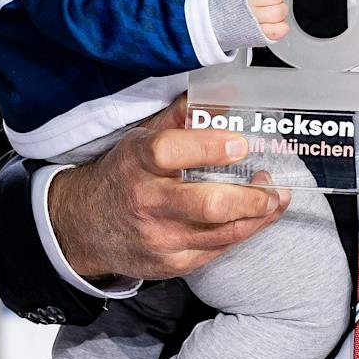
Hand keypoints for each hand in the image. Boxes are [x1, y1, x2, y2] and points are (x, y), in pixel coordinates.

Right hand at [45, 97, 289, 282]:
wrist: (84, 227)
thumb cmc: (124, 176)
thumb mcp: (142, 139)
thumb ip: (183, 117)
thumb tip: (225, 94)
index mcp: (137, 163)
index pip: (170, 152)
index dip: (210, 147)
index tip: (241, 144)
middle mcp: (147, 202)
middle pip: (209, 204)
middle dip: (251, 197)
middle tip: (271, 184)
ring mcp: (159, 238)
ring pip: (222, 232)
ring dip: (258, 216)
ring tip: (274, 199)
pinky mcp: (170, 264)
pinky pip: (218, 250)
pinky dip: (242, 233)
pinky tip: (256, 219)